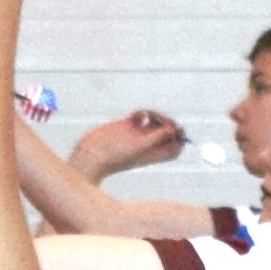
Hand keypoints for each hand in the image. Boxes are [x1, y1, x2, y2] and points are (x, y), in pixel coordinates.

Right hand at [71, 110, 185, 182]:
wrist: (90, 155)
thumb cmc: (114, 156)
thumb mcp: (139, 147)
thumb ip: (157, 138)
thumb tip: (173, 129)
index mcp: (154, 154)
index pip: (175, 147)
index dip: (180, 137)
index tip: (177, 128)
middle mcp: (147, 145)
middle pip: (168, 132)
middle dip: (167, 122)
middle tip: (160, 118)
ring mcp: (137, 136)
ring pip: (155, 122)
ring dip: (155, 114)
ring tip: (146, 114)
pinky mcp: (126, 127)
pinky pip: (141, 117)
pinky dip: (142, 113)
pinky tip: (135, 115)